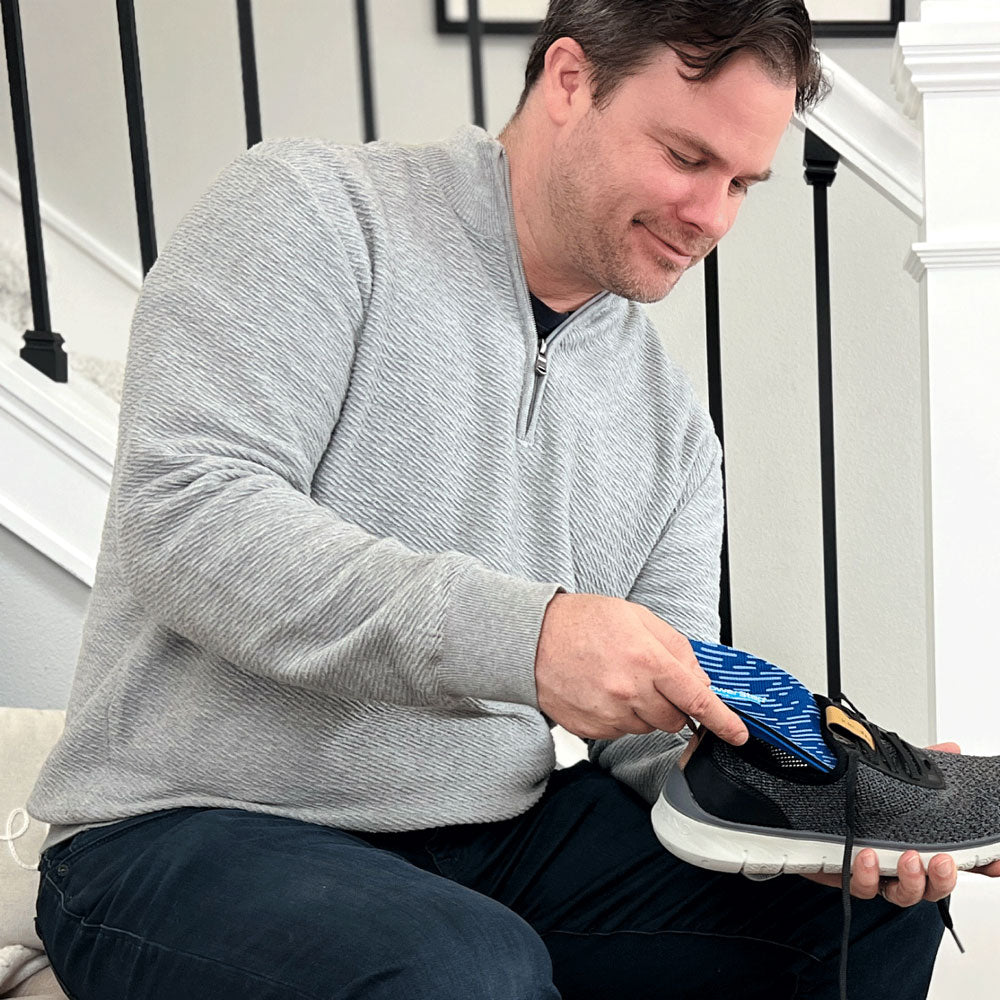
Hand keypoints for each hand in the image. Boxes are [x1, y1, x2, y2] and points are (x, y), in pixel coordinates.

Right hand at [534, 593, 747, 744]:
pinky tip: (601, 692)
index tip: (737, 734)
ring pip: (647, 727)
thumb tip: (699, 680)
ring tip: (617, 680)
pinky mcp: (590, 728)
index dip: (723, 720)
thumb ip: (676, 649)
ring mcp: (608, 713)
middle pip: (674, 719)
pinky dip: (618, 716)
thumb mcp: (637, 618)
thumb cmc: (583, 622)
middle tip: (648, 680)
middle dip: (672, 704)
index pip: (697, 699)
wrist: (531, 638)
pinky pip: (620, 732)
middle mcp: (629, 691)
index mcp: (646, 660)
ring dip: (643, 710)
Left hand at [801, 741, 999, 900]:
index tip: (996, 863)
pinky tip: (866, 858)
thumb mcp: (893, 778)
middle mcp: (902, 863)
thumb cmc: (857, 801)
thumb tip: (950, 748)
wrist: (809, 813)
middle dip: (945, 878)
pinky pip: (863, 888)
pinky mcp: (850, 877)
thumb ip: (922, 768)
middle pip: (937, 885)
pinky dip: (867, 877)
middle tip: (942, 861)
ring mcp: (879, 873)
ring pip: (906, 894)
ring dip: (912, 881)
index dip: (981, 865)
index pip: (959, 860)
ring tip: (908, 859)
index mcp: (920, 842)